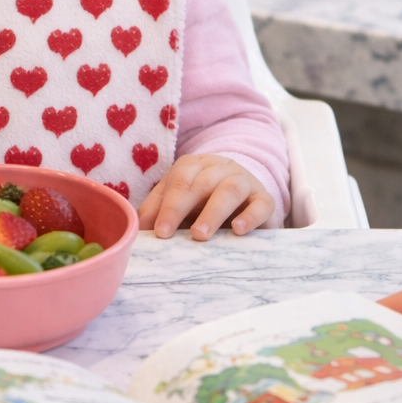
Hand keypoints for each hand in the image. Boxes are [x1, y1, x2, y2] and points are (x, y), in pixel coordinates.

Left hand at [137, 155, 275, 239]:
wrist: (246, 202)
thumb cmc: (204, 205)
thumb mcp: (180, 206)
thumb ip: (158, 211)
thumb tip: (136, 229)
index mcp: (194, 167)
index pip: (177, 179)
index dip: (165, 204)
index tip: (157, 231)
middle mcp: (220, 169)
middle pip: (200, 182)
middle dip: (180, 207)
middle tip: (167, 234)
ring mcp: (245, 182)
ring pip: (230, 189)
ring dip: (212, 212)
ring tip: (199, 235)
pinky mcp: (265, 200)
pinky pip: (262, 204)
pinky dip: (250, 217)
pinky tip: (238, 230)